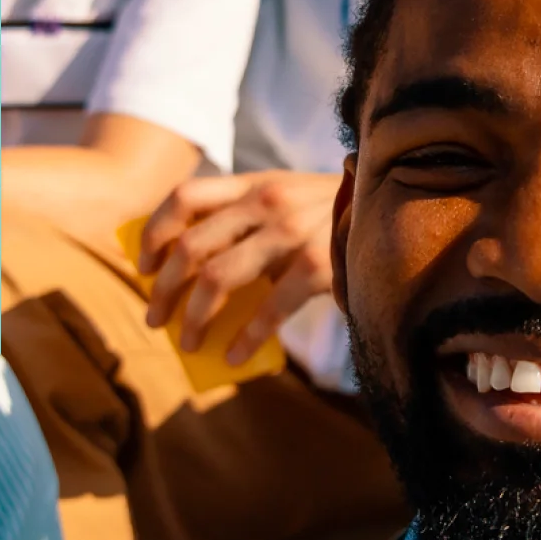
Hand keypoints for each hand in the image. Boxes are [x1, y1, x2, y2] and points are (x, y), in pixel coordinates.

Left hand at [139, 171, 340, 364]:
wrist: (399, 212)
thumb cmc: (333, 216)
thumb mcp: (286, 199)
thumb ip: (246, 220)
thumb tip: (192, 273)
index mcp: (253, 184)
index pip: (184, 197)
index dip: (154, 232)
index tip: (141, 265)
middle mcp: (266, 202)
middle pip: (190, 246)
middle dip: (163, 288)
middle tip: (155, 318)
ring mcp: (290, 231)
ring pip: (217, 278)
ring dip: (194, 317)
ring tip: (188, 342)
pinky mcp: (316, 264)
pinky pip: (267, 308)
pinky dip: (245, 337)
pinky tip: (232, 356)